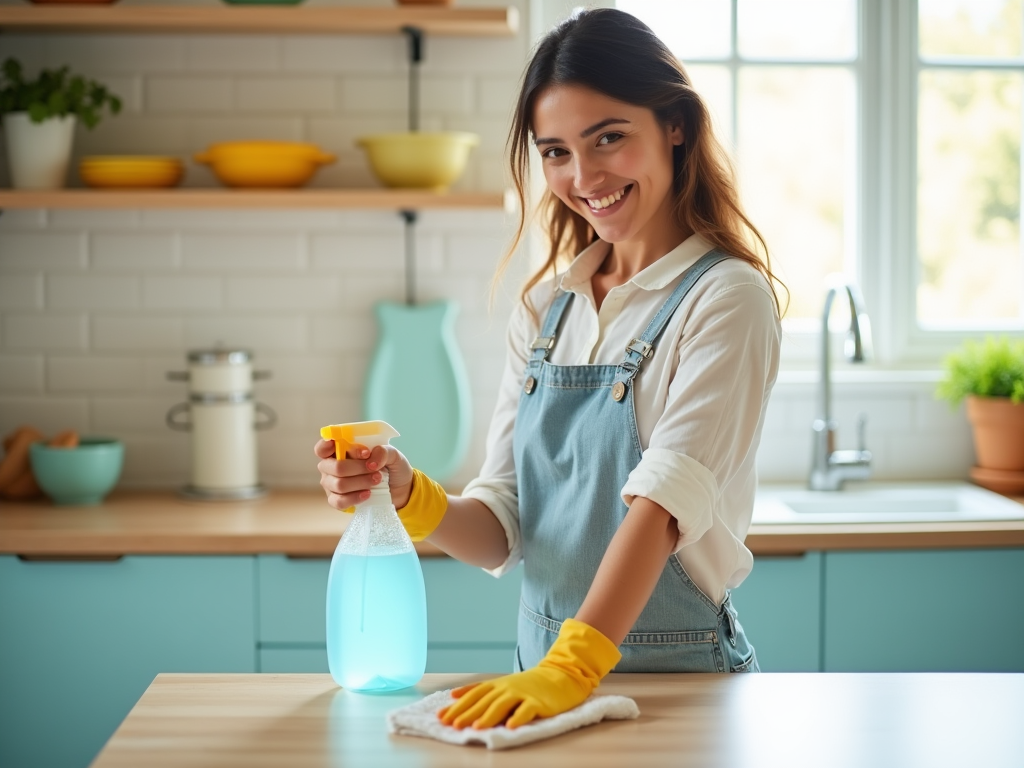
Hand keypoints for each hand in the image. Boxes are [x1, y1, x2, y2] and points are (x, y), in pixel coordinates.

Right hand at [314, 438, 413, 510]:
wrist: (400, 489)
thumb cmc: (390, 467)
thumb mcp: (392, 454)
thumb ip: (382, 451)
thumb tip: (371, 459)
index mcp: (338, 451)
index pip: (322, 448)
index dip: (329, 446)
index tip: (348, 448)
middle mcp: (331, 467)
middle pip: (334, 466)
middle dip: (357, 467)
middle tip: (374, 468)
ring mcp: (332, 485)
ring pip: (339, 484)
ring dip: (360, 482)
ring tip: (377, 479)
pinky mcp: (337, 501)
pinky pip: (339, 501)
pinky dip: (355, 497)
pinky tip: (368, 493)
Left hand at [437, 618, 620, 729]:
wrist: (561, 675)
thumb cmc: (529, 684)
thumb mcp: (502, 683)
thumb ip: (480, 690)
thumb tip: (453, 695)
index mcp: (497, 685)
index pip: (473, 695)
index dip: (457, 706)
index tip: (441, 717)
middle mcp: (507, 688)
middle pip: (483, 701)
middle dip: (466, 714)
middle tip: (452, 725)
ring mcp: (523, 694)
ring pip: (502, 705)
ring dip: (488, 716)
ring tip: (476, 727)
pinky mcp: (538, 702)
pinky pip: (527, 710)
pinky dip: (518, 718)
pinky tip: (510, 727)